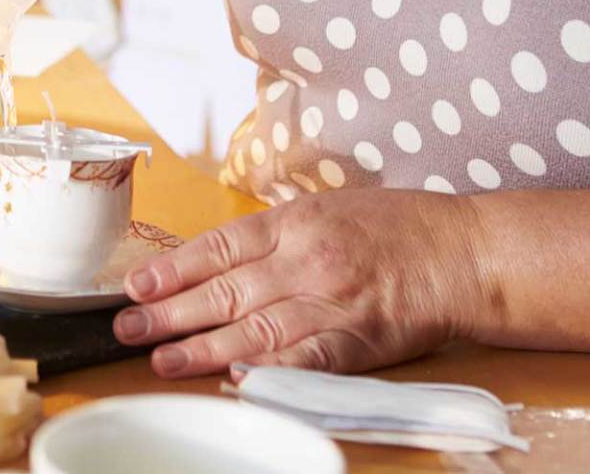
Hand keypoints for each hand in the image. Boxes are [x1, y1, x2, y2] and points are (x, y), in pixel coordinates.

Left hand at [112, 189, 490, 376]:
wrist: (461, 252)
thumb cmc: (396, 227)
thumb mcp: (328, 208)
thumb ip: (276, 232)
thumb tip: (219, 255)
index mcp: (295, 223)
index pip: (219, 247)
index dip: (173, 267)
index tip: (136, 284)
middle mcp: (306, 259)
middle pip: (225, 289)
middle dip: (170, 311)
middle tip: (128, 328)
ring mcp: (331, 301)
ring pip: (254, 327)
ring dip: (203, 347)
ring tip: (162, 360)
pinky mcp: (357, 340)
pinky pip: (305, 359)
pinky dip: (270, 371)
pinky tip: (237, 381)